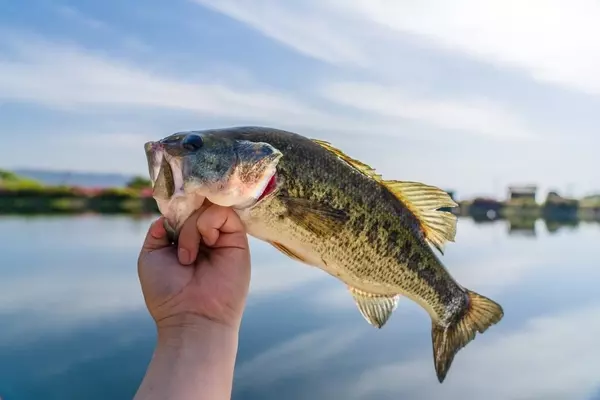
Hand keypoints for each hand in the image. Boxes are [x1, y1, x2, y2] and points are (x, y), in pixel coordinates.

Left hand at [137, 203, 250, 330]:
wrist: (191, 318)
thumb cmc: (167, 293)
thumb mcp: (151, 256)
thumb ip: (158, 230)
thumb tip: (170, 212)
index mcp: (186, 239)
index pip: (184, 208)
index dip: (177, 205)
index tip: (169, 212)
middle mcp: (205, 236)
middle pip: (197, 203)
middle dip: (183, 214)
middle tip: (176, 238)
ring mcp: (222, 238)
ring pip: (208, 206)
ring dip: (192, 226)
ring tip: (187, 256)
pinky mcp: (237, 240)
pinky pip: (225, 213)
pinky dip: (207, 223)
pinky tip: (204, 244)